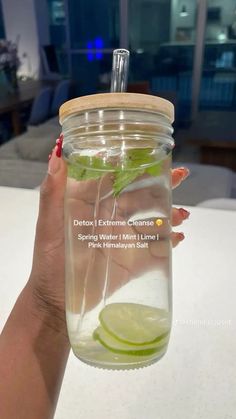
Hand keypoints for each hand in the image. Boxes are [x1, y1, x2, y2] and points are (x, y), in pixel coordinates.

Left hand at [29, 138, 189, 325]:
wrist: (55, 299)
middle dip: (162, 185)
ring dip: (170, 214)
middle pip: (141, 196)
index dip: (135, 166)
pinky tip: (178, 238)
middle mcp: (112, 217)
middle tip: (180, 175)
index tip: (153, 154)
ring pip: (153, 220)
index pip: (118, 179)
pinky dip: (169, 243)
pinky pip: (156, 249)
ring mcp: (125, 239)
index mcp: (94, 204)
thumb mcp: (49, 223)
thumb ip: (52, 192)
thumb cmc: (50, 258)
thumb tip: (56, 154)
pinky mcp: (133, 261)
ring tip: (182, 214)